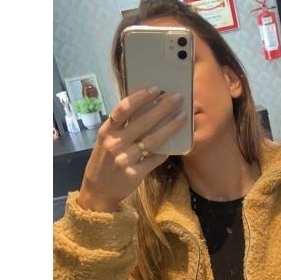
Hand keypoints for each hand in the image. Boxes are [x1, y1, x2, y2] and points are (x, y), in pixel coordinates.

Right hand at [76, 86, 187, 212]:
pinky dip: (166, 151)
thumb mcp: (106, 141)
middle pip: (143, 122)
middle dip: (163, 107)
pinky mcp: (135, 174)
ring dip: (170, 127)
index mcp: (106, 131)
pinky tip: (176, 144)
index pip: (123, 109)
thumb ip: (121, 127)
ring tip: (182, 116)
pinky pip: (155, 159)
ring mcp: (125, 159)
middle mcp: (115, 143)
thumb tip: (146, 108)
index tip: (156, 88)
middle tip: (178, 97)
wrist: (98, 191)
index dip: (140, 97)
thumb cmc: (104, 161)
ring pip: (153, 140)